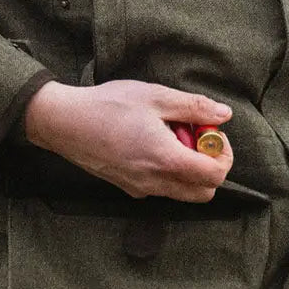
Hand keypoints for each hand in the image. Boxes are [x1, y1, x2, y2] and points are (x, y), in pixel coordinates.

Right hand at [23, 79, 232, 201]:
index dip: (223, 155)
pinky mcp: (127, 187)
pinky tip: (153, 143)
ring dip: (189, 169)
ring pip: (182, 192)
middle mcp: (154, 182)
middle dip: (210, 166)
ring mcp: (139, 189)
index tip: (212, 133)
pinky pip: (161, 188)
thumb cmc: (109, 105)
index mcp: (166, 160)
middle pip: (203, 192)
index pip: (214, 176)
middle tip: (197, 137)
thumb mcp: (156, 96)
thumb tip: (225, 114)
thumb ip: (195, 107)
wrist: (64, 122)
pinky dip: (169, 171)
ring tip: (173, 136)